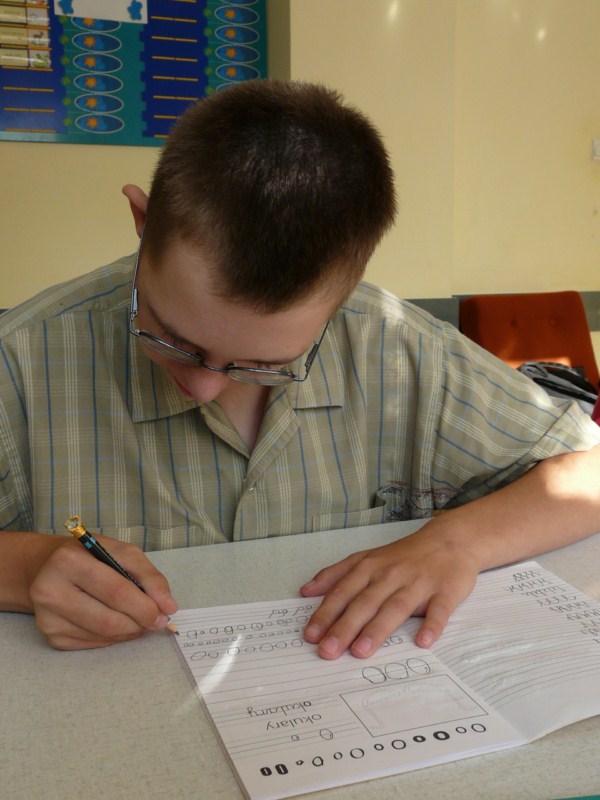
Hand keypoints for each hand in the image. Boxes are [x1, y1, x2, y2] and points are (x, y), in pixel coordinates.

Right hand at [29, 536, 177, 649]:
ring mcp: (47, 617)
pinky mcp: (50, 636)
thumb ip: (149, 576)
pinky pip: (92, 644)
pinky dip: (112, 637)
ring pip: (102, 636)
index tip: (164, 614)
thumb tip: (168, 607)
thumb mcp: (122, 552)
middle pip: (108, 620)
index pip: (115, 592)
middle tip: (154, 621)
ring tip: (137, 620)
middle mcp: (50, 590)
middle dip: (139, 623)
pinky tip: (115, 622)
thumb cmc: (90, 556)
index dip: (144, 607)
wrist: (47, 567)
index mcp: (70, 561)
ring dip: (128, 632)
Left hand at [300, 521, 479, 659]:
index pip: (343, 592)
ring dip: (378, 629)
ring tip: (361, 652)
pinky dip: (432, 625)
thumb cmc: (404, 555)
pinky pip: (439, 610)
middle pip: (365, 602)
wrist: (450, 539)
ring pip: (396, 607)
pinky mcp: (445, 591)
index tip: (310, 636)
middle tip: (327, 651)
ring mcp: (419, 583)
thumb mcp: (367, 558)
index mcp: (370, 567)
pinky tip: (423, 642)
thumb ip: (336, 574)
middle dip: (345, 627)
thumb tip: (306, 591)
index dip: (326, 613)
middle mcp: (391, 574)